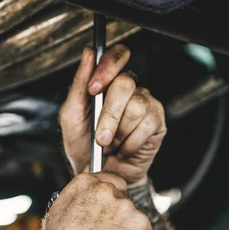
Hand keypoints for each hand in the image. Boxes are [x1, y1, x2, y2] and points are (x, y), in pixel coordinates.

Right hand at [36, 173, 152, 229]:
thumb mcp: (58, 217)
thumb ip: (76, 199)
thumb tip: (89, 194)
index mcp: (82, 185)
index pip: (107, 179)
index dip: (108, 196)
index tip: (105, 208)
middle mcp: (104, 191)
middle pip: (121, 198)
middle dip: (116, 215)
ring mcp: (125, 208)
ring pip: (133, 217)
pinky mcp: (142, 226)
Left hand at [60, 44, 166, 187]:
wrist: (98, 175)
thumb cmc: (84, 146)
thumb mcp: (71, 117)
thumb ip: (78, 86)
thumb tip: (88, 53)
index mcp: (107, 83)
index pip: (117, 55)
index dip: (108, 66)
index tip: (93, 89)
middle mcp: (129, 90)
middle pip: (125, 83)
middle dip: (108, 114)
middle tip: (99, 136)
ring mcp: (145, 105)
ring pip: (136, 106)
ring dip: (119, 132)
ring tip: (111, 144)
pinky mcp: (157, 123)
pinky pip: (147, 125)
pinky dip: (130, 142)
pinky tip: (124, 149)